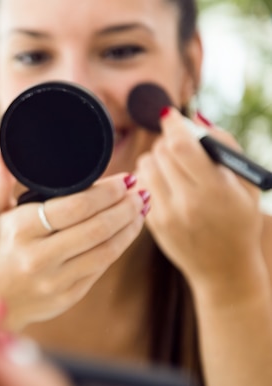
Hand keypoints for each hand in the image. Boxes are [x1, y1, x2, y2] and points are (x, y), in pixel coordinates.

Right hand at [0, 150, 147, 329]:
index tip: (123, 179)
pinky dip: (117, 247)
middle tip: (139, 190)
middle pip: (96, 227)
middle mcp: (38, 256)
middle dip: (125, 206)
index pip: (75, 206)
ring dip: (129, 227)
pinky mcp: (66, 297)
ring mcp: (54, 280)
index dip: (106, 192)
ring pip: (105, 250)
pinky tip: (126, 232)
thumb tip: (2, 156)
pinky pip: (99, 269)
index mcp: (19, 230)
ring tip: (141, 208)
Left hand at [136, 108, 265, 301]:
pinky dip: (149, 177)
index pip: (181, 148)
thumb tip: (197, 119)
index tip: (169, 115)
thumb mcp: (246, 185)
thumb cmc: (239, 221)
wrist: (224, 270)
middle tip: (178, 145)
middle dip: (167, 142)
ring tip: (172, 166)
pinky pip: (140, 185)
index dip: (172, 126)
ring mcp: (166, 216)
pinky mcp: (152, 224)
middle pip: (160, 153)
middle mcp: (187, 204)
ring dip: (155, 158)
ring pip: (145, 167)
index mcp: (215, 191)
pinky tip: (165, 183)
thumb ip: (225, 148)